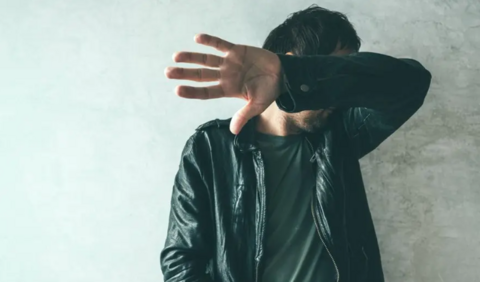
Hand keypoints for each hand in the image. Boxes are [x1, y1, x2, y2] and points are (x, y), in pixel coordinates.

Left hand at [165, 34, 283, 134]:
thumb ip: (244, 115)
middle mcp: (225, 76)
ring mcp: (230, 63)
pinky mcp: (237, 51)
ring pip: (207, 60)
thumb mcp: (257, 106)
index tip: (177, 90)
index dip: (192, 91)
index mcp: (228, 90)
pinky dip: (210, 41)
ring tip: (176, 56)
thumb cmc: (269, 92)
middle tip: (168, 73)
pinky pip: (221, 45)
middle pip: (201, 75)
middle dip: (185, 73)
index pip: (206, 92)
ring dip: (192, 57)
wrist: (282, 75)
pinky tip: (197, 38)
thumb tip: (233, 131)